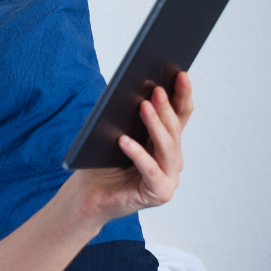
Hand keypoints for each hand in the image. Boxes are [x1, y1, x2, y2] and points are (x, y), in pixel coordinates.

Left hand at [74, 71, 193, 221]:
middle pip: (174, 130)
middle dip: (165, 107)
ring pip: (166, 147)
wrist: (88, 196)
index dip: (182, 95)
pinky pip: (150, 170)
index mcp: (165, 143)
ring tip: (143, 106)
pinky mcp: (159, 193)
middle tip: (156, 89)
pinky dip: (137, 154)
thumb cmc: (100, 164)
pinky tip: (124, 140)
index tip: (180, 73)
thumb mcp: (115, 133)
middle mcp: (172, 160)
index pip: (180, 115)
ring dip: (155, 125)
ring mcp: (169, 177)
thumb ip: (128, 117)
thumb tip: (134, 88)